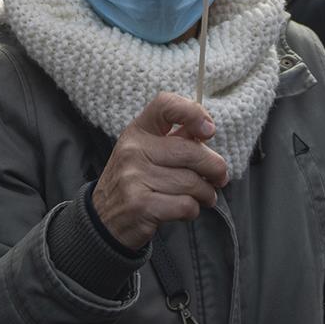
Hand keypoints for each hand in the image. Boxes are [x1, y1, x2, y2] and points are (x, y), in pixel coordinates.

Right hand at [91, 92, 227, 251]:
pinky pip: (186, 205)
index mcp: (137, 131)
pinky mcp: (140, 205)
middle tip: (220, 178)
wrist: (104, 218)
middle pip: (191, 151)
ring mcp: (134, 178)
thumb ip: (176, 138)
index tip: (209, 132)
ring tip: (204, 196)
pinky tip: (186, 209)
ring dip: (206, 193)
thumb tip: (207, 129)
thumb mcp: (147, 151)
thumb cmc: (136, 180)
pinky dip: (193, 210)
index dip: (193, 112)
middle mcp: (133, 150)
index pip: (165, 105)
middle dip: (214, 167)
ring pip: (192, 182)